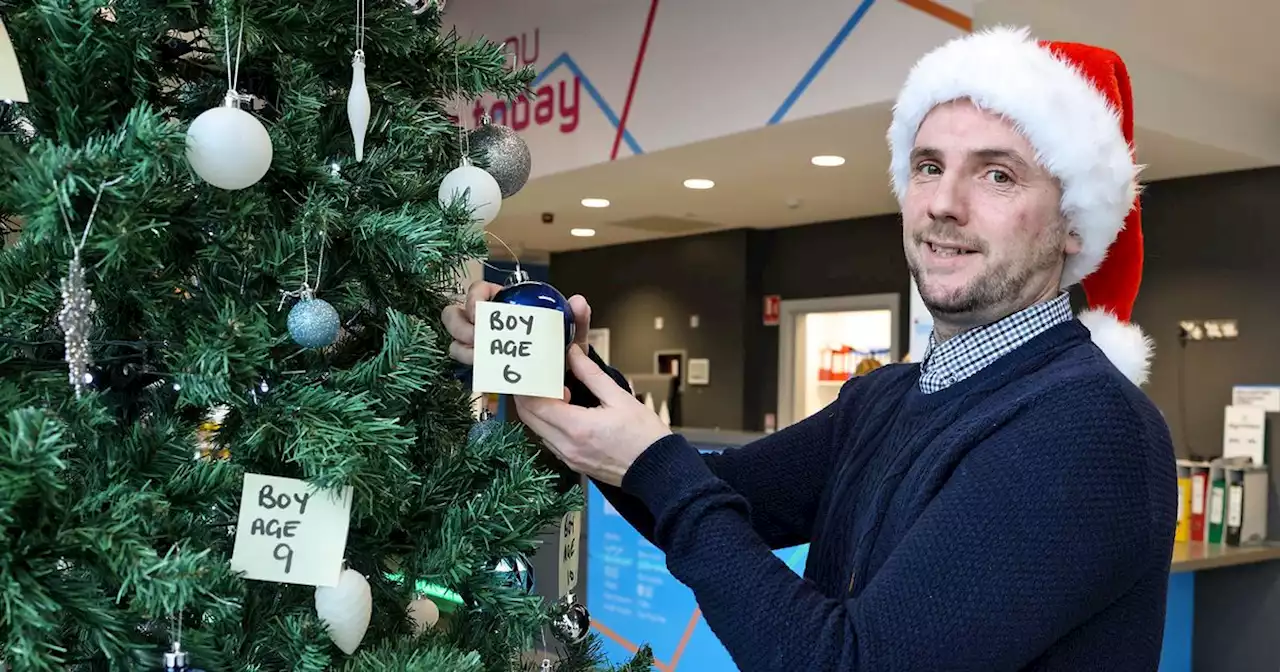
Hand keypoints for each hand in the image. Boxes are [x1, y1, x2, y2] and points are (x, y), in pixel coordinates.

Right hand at [441, 280, 591, 366]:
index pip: (478, 291)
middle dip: (461, 327)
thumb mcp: (572, 334)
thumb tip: (578, 302)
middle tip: (478, 340)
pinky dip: (469, 363)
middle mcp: (488, 321)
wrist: (561, 379)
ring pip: (455, 340)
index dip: (472, 298)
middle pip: (455, 315)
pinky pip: (463, 361)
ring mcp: (480, 343)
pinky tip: (483, 368)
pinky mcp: (480, 364)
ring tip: (480, 358)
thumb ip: (577, 318)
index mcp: (506, 303)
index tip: (480, 314)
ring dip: (463, 348)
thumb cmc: (562, 349)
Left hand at [514, 345, 671, 486]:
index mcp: (576, 427)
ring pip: (537, 429)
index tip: (535, 370)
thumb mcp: (619, 398)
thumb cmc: (644, 436)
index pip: (535, 404)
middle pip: (529, 417)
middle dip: (529, 395)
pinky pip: (550, 440)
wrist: (656, 469)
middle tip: (541, 377)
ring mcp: (568, 457)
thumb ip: (591, 375)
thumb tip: (573, 355)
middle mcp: (566, 445)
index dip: (530, 385)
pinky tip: (567, 412)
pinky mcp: (573, 463)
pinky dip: (550, 423)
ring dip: (539, 410)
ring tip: (559, 393)